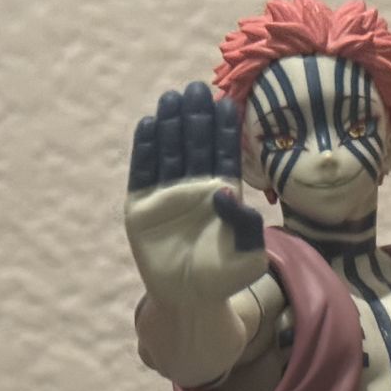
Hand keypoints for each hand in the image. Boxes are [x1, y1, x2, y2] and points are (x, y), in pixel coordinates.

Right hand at [125, 81, 266, 308]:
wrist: (189, 301)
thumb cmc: (223, 279)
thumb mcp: (249, 257)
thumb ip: (247, 226)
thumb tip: (226, 191)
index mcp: (222, 193)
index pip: (223, 154)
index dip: (223, 129)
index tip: (224, 103)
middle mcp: (193, 187)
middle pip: (195, 145)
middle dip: (196, 118)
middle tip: (196, 88)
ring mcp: (166, 195)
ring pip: (169, 152)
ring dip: (170, 125)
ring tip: (172, 98)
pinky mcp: (141, 206)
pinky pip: (143, 172)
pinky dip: (145, 150)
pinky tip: (149, 125)